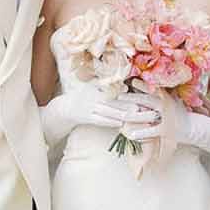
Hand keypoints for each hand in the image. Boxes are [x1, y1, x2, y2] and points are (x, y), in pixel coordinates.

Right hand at [40, 82, 161, 147]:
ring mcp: (90, 107)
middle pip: (116, 100)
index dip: (130, 93)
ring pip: (110, 111)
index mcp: (97, 87)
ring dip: (124, 114)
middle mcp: (94, 96)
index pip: (116, 90)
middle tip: (145, 106)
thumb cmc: (83, 97)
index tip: (142, 94)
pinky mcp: (87, 118)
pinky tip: (121, 124)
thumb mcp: (93, 87)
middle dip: (130, 104)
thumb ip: (107, 86)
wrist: (65, 108)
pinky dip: (111, 122)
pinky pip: (101, 120)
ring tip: (137, 115)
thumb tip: (125, 87)